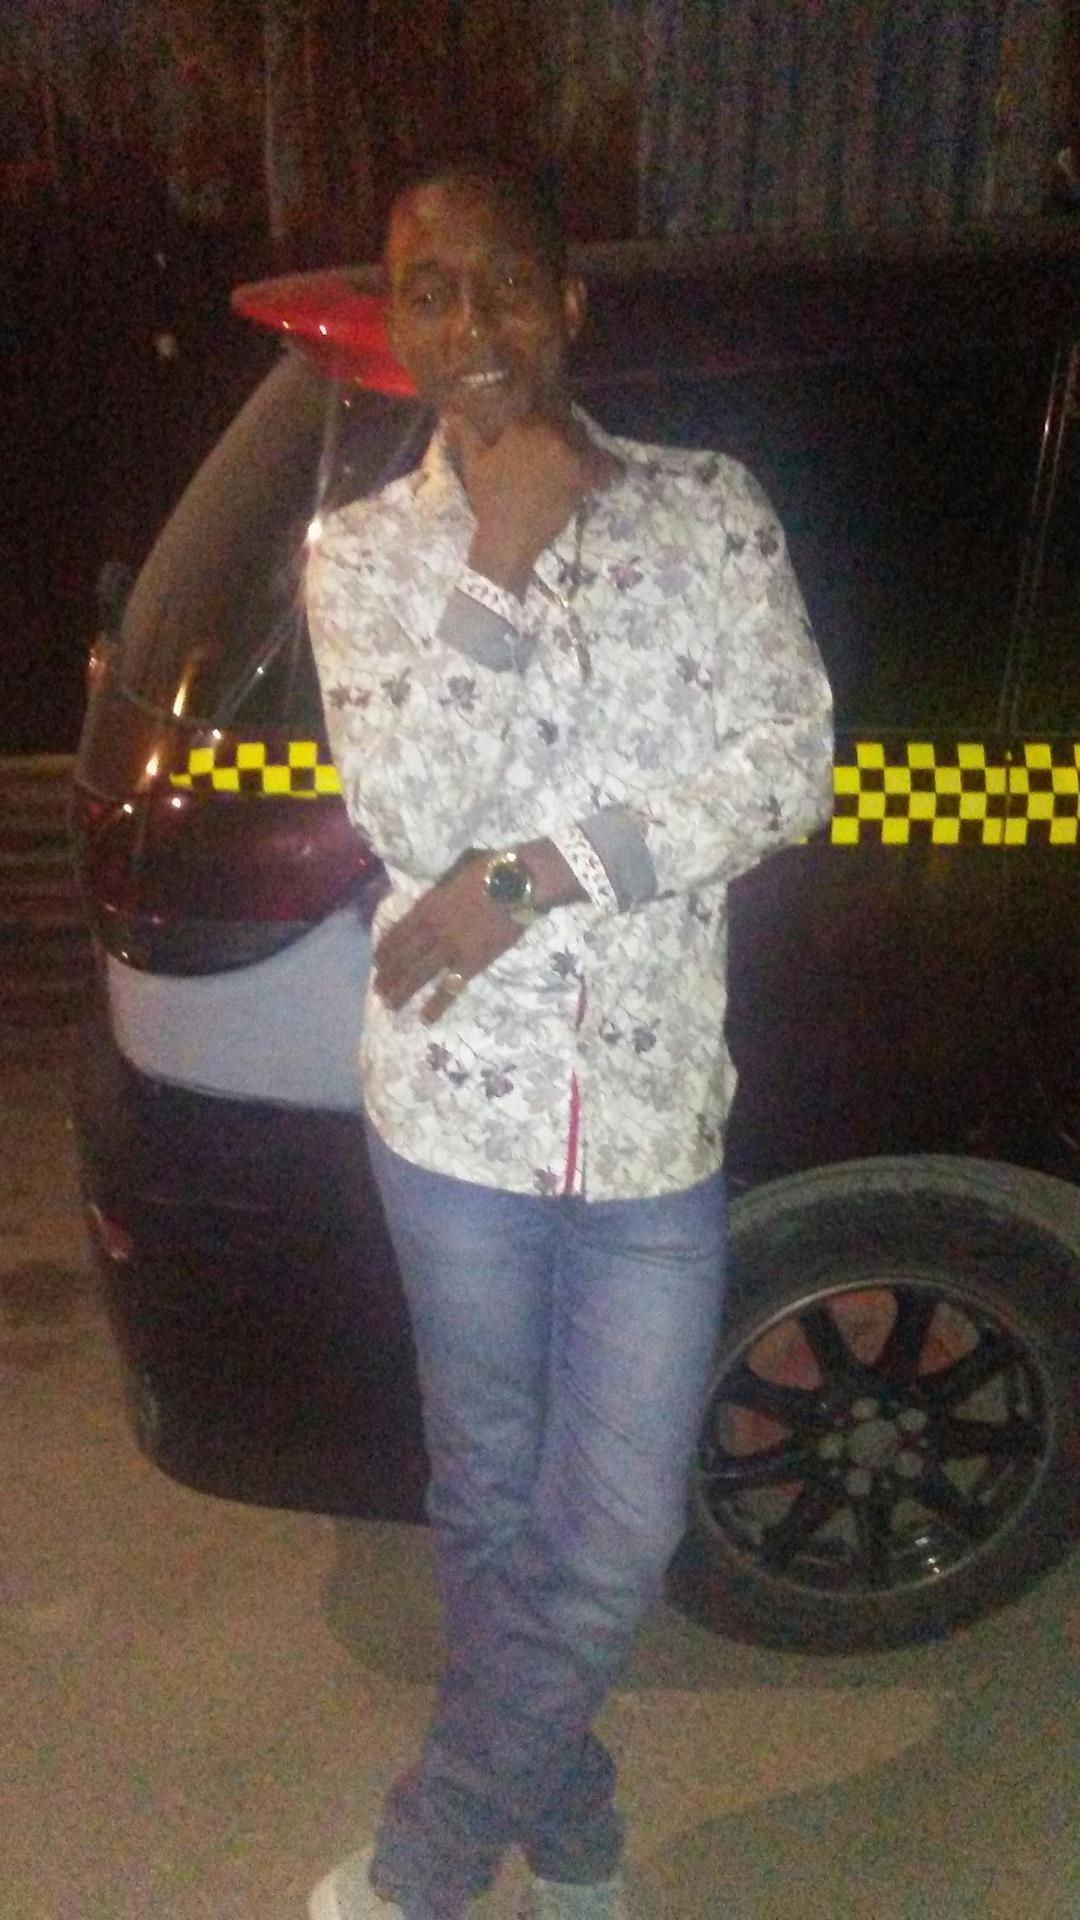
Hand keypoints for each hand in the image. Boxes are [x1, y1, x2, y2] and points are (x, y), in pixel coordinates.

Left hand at [373, 853, 521, 1023]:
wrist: (516, 883)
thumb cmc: (490, 869)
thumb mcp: (454, 871)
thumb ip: (441, 888)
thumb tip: (435, 893)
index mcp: (427, 906)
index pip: (398, 932)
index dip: (386, 949)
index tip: (377, 962)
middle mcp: (432, 930)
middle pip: (403, 957)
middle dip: (388, 975)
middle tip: (378, 990)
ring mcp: (450, 949)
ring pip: (419, 974)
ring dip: (402, 990)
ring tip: (389, 1005)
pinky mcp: (472, 963)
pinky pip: (450, 987)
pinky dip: (438, 1004)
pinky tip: (425, 1018)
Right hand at [454, 414, 603, 593]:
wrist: (507, 538)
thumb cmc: (489, 501)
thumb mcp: (473, 464)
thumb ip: (466, 433)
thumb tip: (450, 413)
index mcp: (523, 427)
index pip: (544, 410)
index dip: (550, 420)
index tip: (551, 428)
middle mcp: (549, 435)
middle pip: (570, 426)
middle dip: (569, 436)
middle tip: (567, 451)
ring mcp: (569, 456)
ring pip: (586, 444)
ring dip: (587, 452)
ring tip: (587, 462)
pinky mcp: (583, 479)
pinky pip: (605, 468)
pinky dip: (611, 471)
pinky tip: (613, 475)